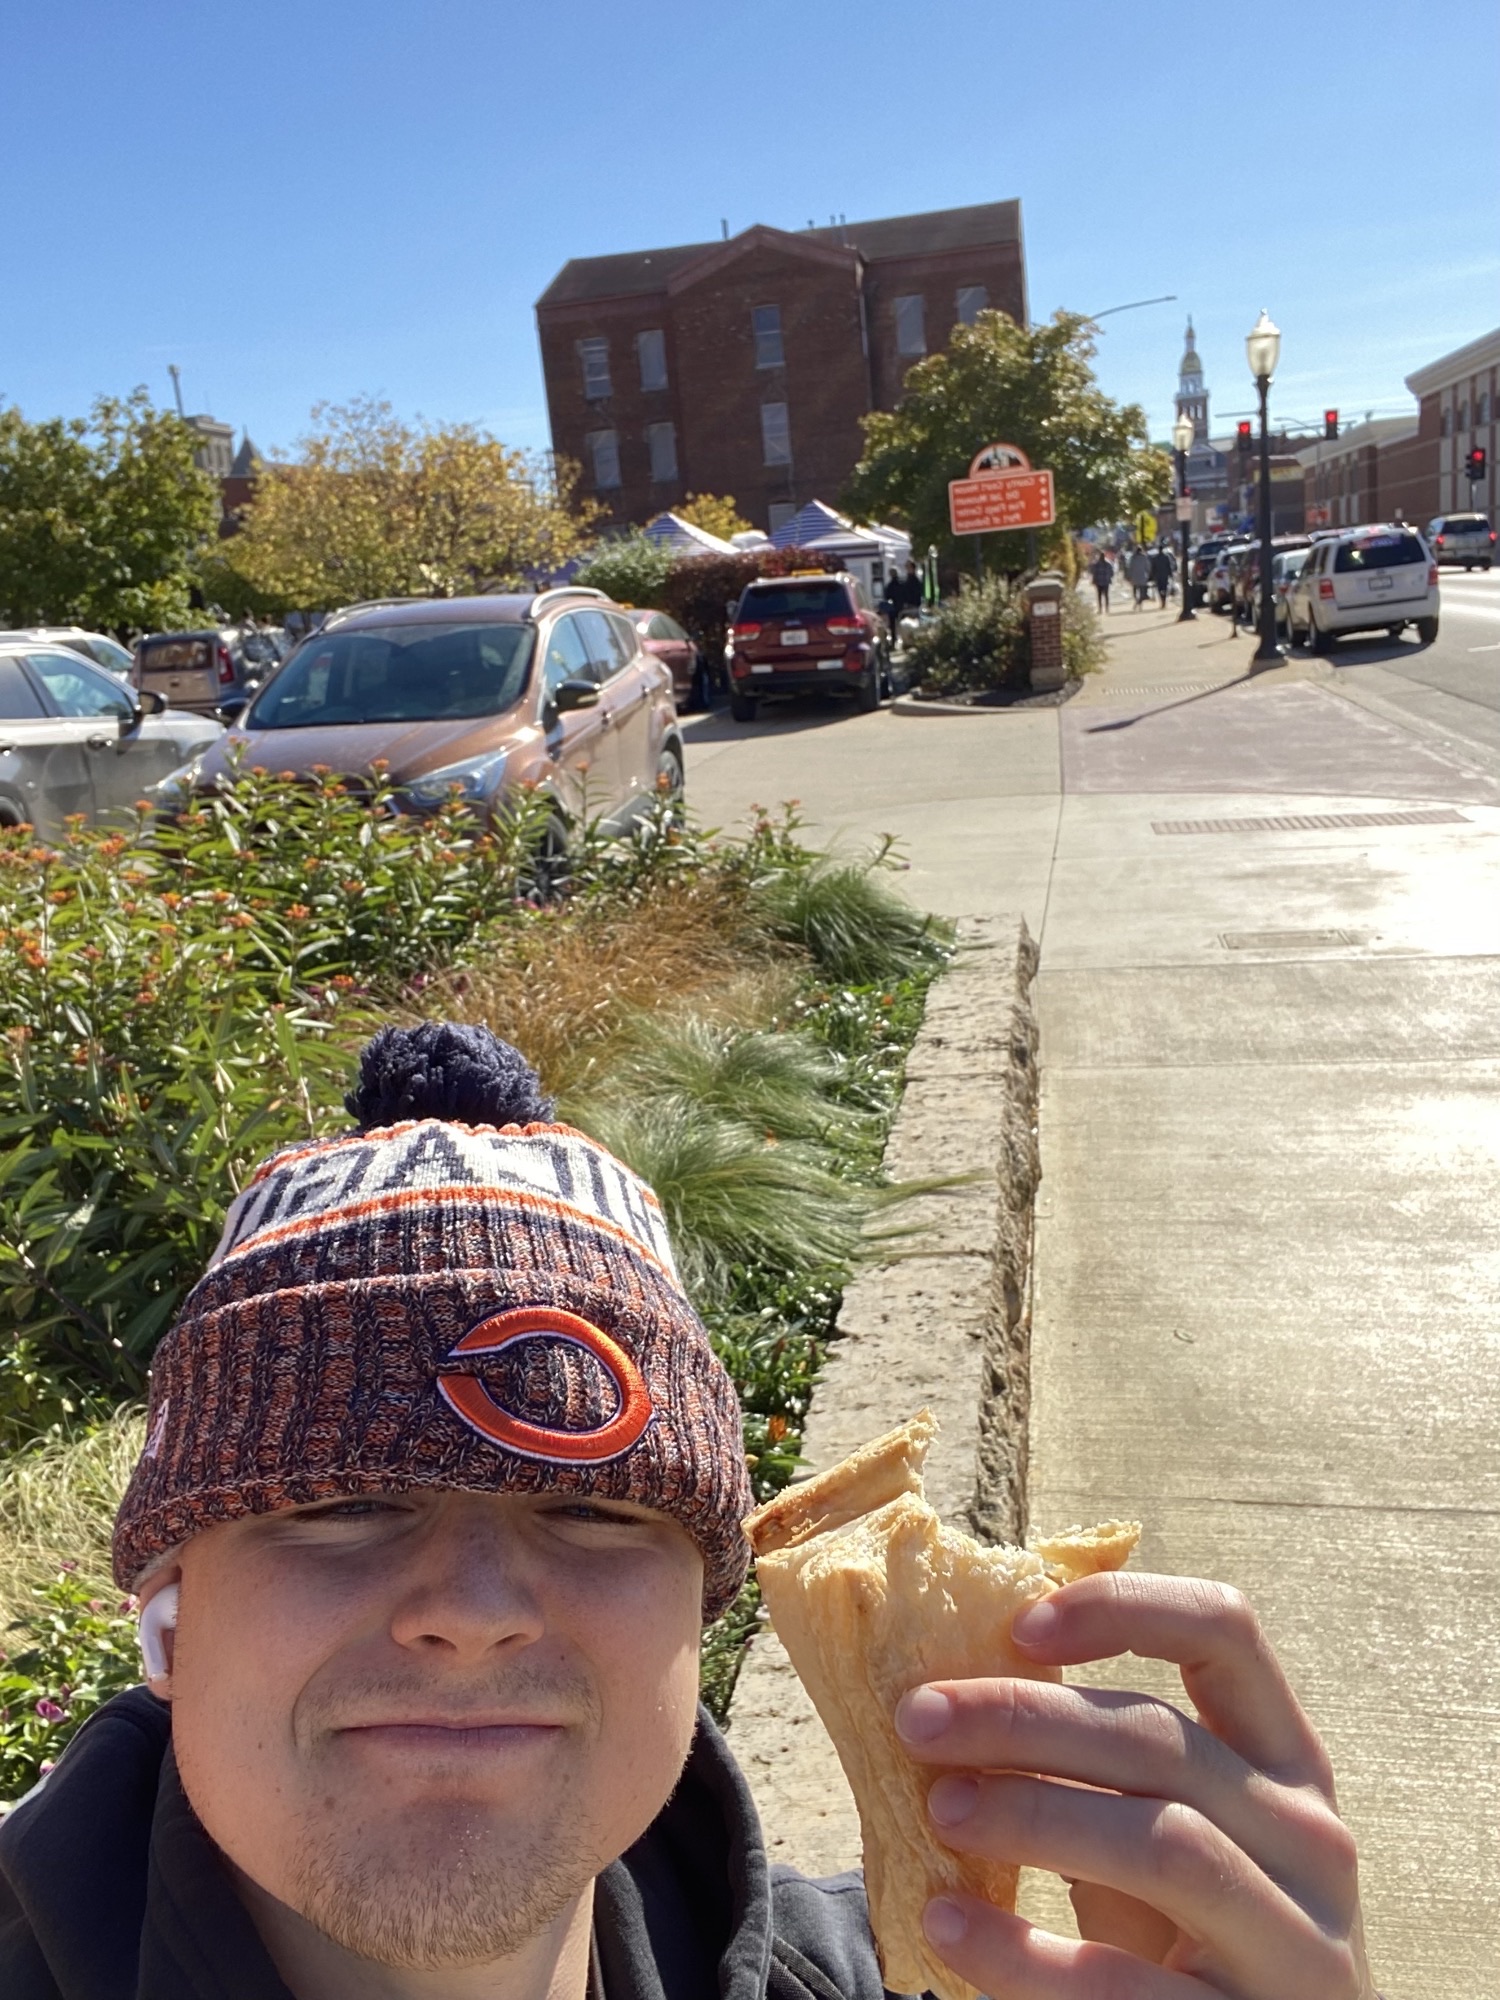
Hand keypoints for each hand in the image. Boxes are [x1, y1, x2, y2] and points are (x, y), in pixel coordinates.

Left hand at [894, 1570, 1376, 1998]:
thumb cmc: (1188, 1930)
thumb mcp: (1166, 1826)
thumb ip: (1100, 1760)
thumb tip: (951, 1684)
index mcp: (1286, 1760)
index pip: (1226, 1632)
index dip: (1123, 1608)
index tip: (1018, 1626)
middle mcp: (1310, 1838)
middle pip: (1162, 1741)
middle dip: (1025, 1719)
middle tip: (918, 1720)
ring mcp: (1297, 1941)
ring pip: (1163, 1845)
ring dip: (1034, 1817)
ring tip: (936, 1810)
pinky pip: (1125, 1982)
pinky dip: (1025, 1953)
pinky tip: (948, 1925)